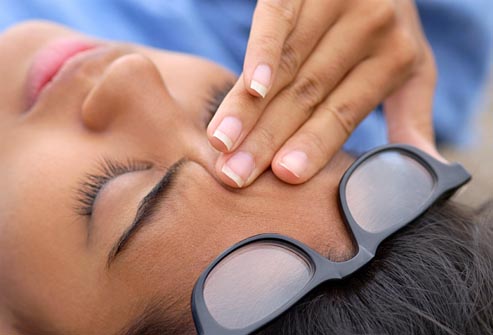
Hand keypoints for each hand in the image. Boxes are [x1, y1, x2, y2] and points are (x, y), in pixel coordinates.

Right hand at [207, 0, 437, 187]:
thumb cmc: (389, 29)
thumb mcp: (413, 67)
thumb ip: (413, 114)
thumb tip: (426, 165)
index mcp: (395, 57)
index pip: (344, 111)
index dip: (313, 143)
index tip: (283, 175)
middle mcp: (368, 28)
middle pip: (308, 94)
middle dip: (268, 137)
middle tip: (235, 174)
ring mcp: (334, 3)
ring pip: (286, 66)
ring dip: (249, 108)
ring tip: (222, 143)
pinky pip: (277, 20)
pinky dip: (260, 52)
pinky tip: (246, 85)